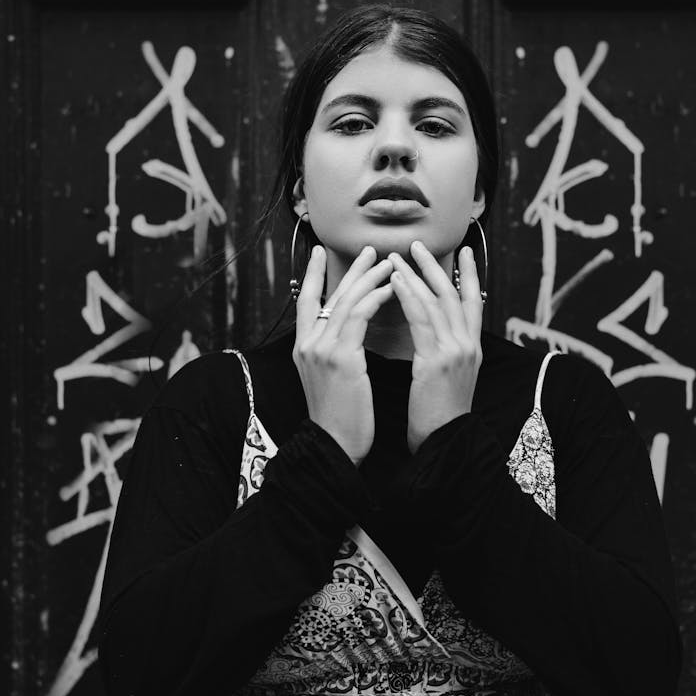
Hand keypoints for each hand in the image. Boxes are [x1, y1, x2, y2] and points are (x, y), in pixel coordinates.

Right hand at [293, 245, 393, 464]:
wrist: (334, 445)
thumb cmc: (340, 418)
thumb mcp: (329, 379)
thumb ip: (334, 353)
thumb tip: (347, 336)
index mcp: (303, 348)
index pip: (304, 301)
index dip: (312, 275)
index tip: (319, 253)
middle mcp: (308, 344)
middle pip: (329, 295)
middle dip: (351, 270)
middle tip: (370, 250)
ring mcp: (322, 349)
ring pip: (346, 300)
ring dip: (369, 278)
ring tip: (389, 263)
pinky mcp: (341, 357)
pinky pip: (359, 316)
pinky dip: (376, 298)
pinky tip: (392, 289)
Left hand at [389, 241, 482, 452]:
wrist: (444, 442)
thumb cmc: (439, 415)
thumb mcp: (449, 378)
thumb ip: (445, 353)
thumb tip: (434, 335)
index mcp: (472, 348)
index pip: (473, 303)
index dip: (469, 275)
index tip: (464, 252)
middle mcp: (468, 345)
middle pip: (454, 294)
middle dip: (437, 266)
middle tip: (418, 245)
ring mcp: (455, 351)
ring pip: (437, 302)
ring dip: (417, 275)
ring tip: (399, 256)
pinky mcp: (438, 360)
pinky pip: (422, 320)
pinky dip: (410, 296)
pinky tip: (396, 281)